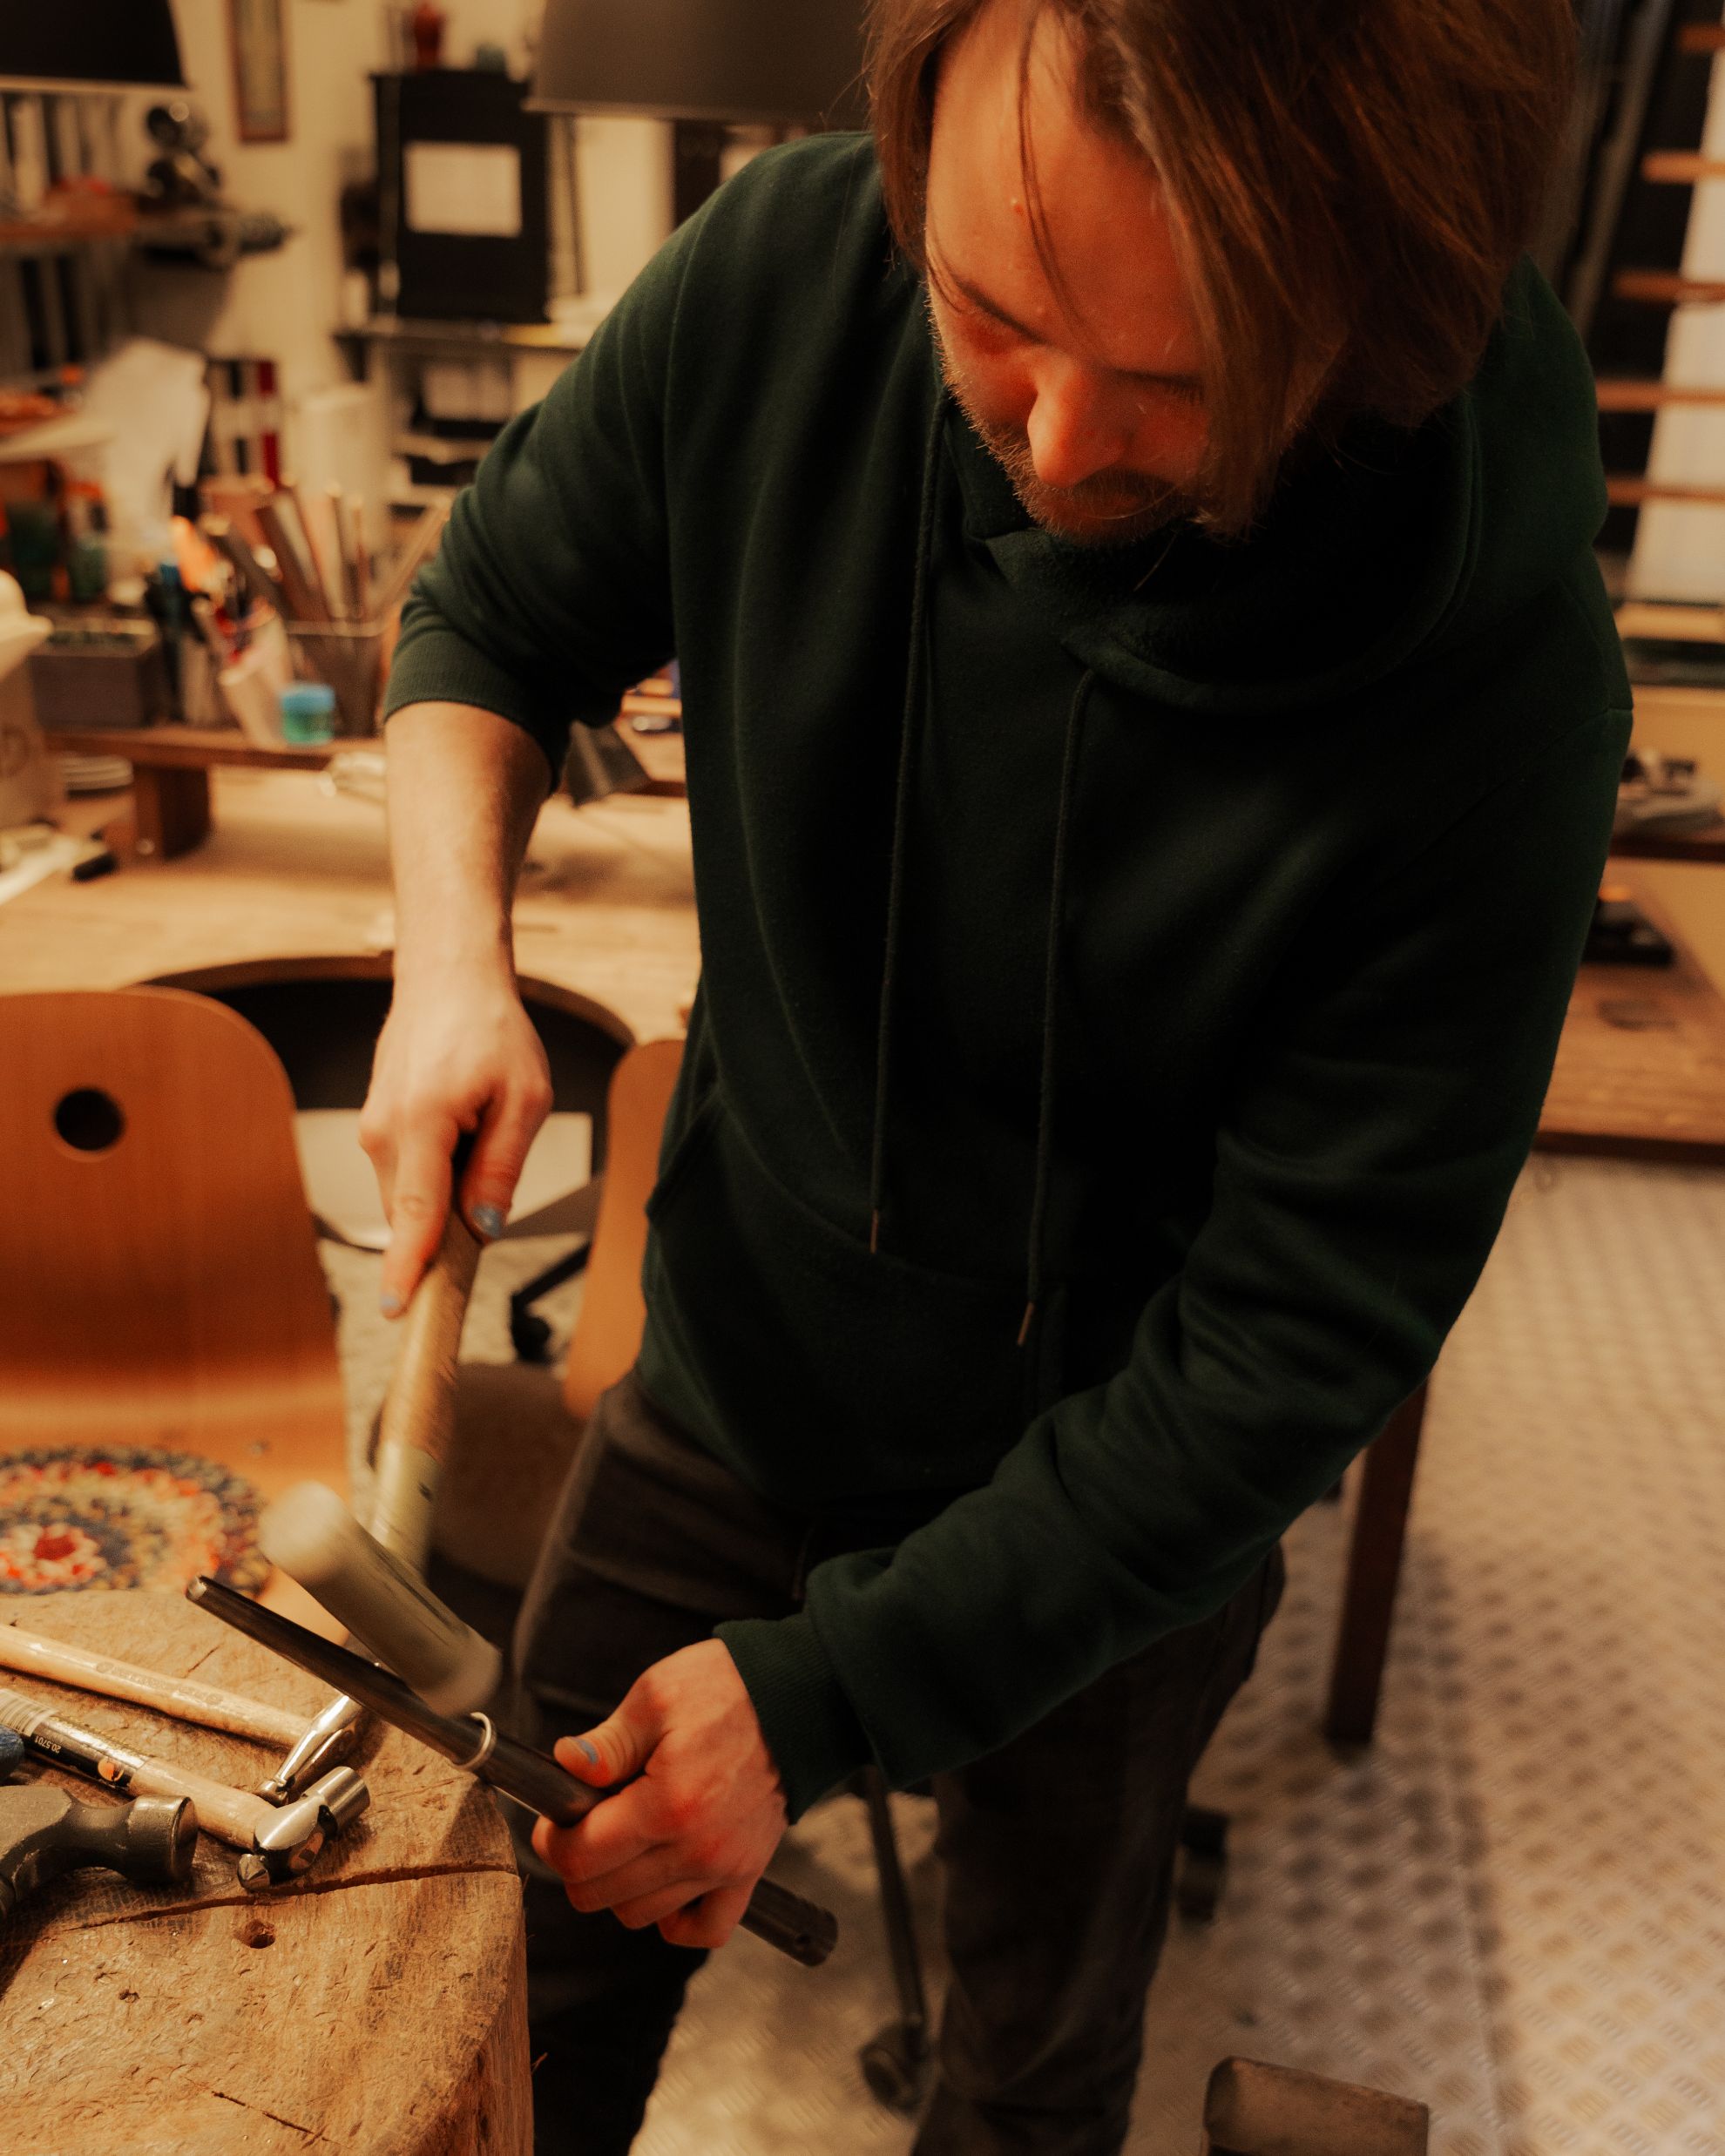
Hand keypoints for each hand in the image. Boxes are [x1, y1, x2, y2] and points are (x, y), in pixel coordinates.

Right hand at [358, 959, 552, 1312]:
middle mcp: (383, 1132)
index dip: (409, 1268)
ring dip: (449, 1190)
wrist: (447, 978)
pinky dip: (439, 1173)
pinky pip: (409, 1175)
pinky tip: (465, 1128)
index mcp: (421, 1122)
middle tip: (495, 1175)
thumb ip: (501, 1167)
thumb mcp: (523, 1098)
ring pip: (413, 1197)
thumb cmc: (490, 1028)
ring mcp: (373, 1130)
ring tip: (482, 1126)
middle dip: (453, 1223)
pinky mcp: (378, 1128)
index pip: (413, 1214)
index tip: (400, 1311)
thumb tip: (486, 1229)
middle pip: (416, 1215)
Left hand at [530, 1641, 787, 1950]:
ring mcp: (724, 1867)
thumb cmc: (727, 1689)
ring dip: (617, 1887)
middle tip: (584, 1823)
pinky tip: (661, 1883)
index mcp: (666, 1803)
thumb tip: (564, 1767)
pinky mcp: (747, 1873)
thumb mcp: (656, 1696)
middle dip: (577, 1862)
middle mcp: (696, 1847)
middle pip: (601, 1895)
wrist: (799, 1697)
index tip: (554, 1818)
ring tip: (623, 1841)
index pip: (582, 1857)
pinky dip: (675, 1920)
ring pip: (640, 1914)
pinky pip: (704, 1929)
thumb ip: (608, 1743)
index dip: (552, 1840)